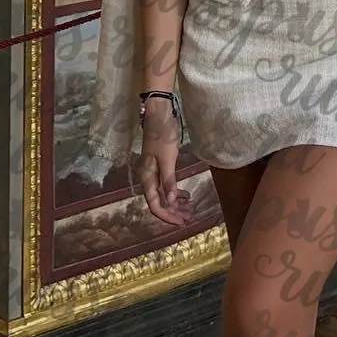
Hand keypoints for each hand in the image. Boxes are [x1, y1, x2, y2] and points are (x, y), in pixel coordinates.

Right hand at [137, 102, 192, 226]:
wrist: (159, 114)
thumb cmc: (162, 135)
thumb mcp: (168, 158)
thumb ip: (169, 180)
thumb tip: (171, 201)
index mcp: (147, 177)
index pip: (155, 204)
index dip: (167, 216)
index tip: (181, 222)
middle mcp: (148, 177)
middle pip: (159, 201)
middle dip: (173, 212)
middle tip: (189, 218)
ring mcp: (154, 172)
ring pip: (164, 194)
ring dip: (176, 203)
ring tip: (190, 210)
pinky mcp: (160, 165)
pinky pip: (167, 184)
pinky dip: (175, 192)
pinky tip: (185, 196)